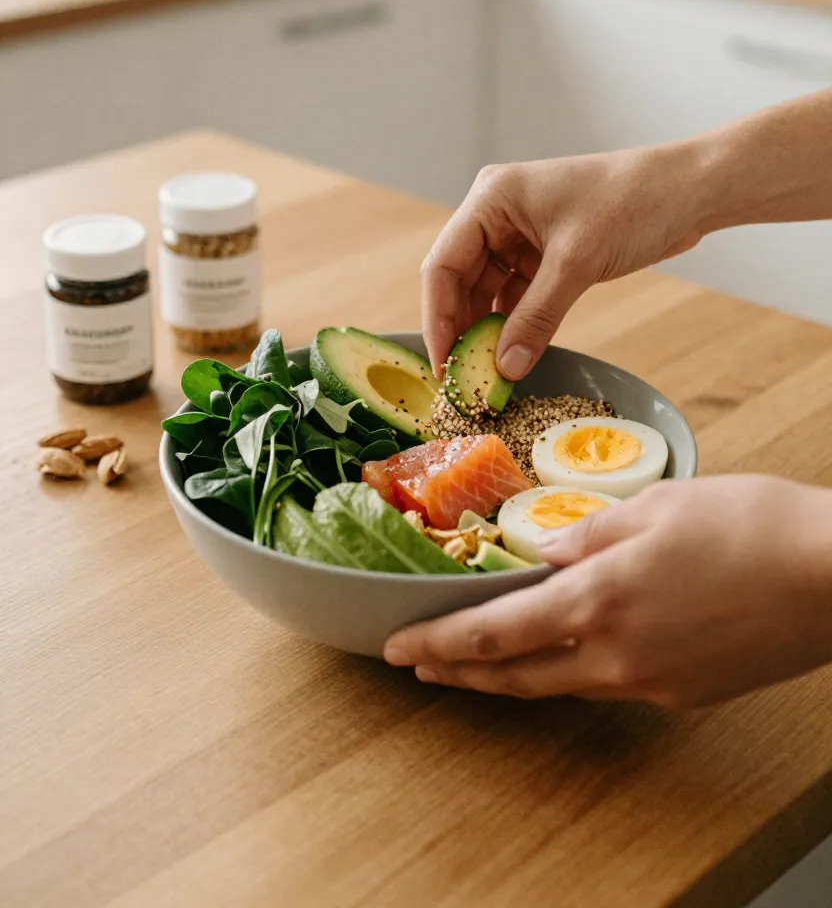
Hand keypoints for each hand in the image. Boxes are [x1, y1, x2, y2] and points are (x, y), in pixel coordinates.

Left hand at [383, 476, 831, 708]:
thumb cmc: (749, 525)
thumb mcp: (658, 506)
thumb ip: (590, 532)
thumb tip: (546, 551)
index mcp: (599, 600)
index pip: (495, 633)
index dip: (440, 643)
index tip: (399, 648)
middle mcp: (617, 655)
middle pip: (517, 676)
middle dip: (461, 672)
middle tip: (421, 667)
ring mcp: (653, 683)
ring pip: (562, 684)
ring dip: (513, 675)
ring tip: (481, 663)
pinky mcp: (685, 693)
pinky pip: (612, 683)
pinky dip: (575, 669)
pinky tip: (572, 649)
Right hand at [421, 145, 706, 378]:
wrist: (688, 190)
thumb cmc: (632, 202)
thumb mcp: (577, 263)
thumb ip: (536, 318)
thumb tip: (504, 369)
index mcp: (491, 198)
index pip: (444, 264)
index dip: (438, 318)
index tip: (443, 366)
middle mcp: (497, 213)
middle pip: (460, 280)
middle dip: (462, 329)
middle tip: (464, 380)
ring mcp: (520, 233)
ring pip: (487, 291)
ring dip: (488, 331)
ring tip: (487, 375)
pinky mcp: (544, 252)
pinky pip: (516, 294)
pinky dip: (515, 324)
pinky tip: (513, 356)